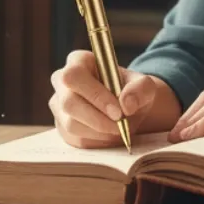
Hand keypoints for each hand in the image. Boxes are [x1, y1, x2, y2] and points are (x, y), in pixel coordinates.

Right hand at [49, 50, 166, 148]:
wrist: (128, 109)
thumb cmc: (132, 91)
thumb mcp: (145, 86)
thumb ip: (141, 89)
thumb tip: (126, 104)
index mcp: (79, 61)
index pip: (74, 76)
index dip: (95, 95)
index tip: (118, 111)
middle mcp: (61, 81)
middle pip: (69, 102)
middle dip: (98, 119)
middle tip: (120, 126)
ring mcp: (58, 105)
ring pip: (71, 124)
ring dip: (99, 132)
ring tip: (119, 130)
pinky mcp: (61, 126)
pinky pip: (74, 139)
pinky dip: (95, 142)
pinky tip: (110, 136)